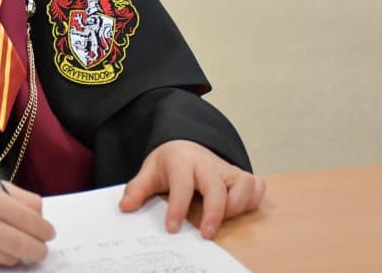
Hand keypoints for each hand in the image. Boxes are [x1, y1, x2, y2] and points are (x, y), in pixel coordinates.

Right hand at [0, 174, 55, 267]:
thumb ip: (17, 198)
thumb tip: (41, 218)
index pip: (28, 218)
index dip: (44, 228)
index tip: (49, 231)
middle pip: (24, 243)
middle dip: (39, 247)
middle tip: (42, 245)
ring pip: (12, 257)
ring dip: (21, 253)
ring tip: (18, 243)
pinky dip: (3, 257)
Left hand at [119, 140, 264, 239]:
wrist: (185, 145)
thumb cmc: (169, 163)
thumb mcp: (149, 171)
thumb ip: (137, 189)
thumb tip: (125, 207)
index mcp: (182, 161)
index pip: (182, 184)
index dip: (177, 207)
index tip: (171, 228)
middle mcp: (207, 163)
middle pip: (216, 187)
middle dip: (214, 212)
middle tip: (206, 235)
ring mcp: (226, 168)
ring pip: (243, 184)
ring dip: (236, 206)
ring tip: (221, 221)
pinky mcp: (241, 174)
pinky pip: (256, 185)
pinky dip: (252, 199)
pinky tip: (237, 210)